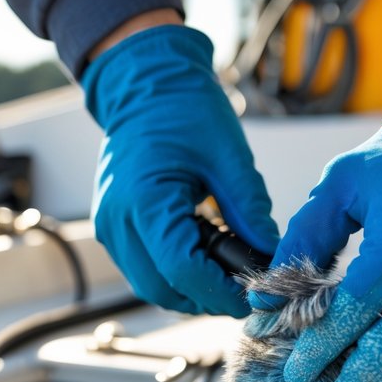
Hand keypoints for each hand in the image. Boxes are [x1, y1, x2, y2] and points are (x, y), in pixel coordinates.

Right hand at [83, 25, 277, 315]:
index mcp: (144, 202)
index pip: (181, 270)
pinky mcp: (112, 228)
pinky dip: (174, 274)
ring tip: (227, 273)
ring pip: (150, 286)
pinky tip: (203, 256)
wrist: (143, 84)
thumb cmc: (184, 109)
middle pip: (162, 289)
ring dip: (189, 290)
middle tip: (246, 289)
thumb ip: (250, 209)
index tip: (253, 294)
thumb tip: (271, 252)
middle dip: (206, 297)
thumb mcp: (228, 155)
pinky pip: (143, 269)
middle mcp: (117, 222)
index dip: (220, 291)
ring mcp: (109, 228)